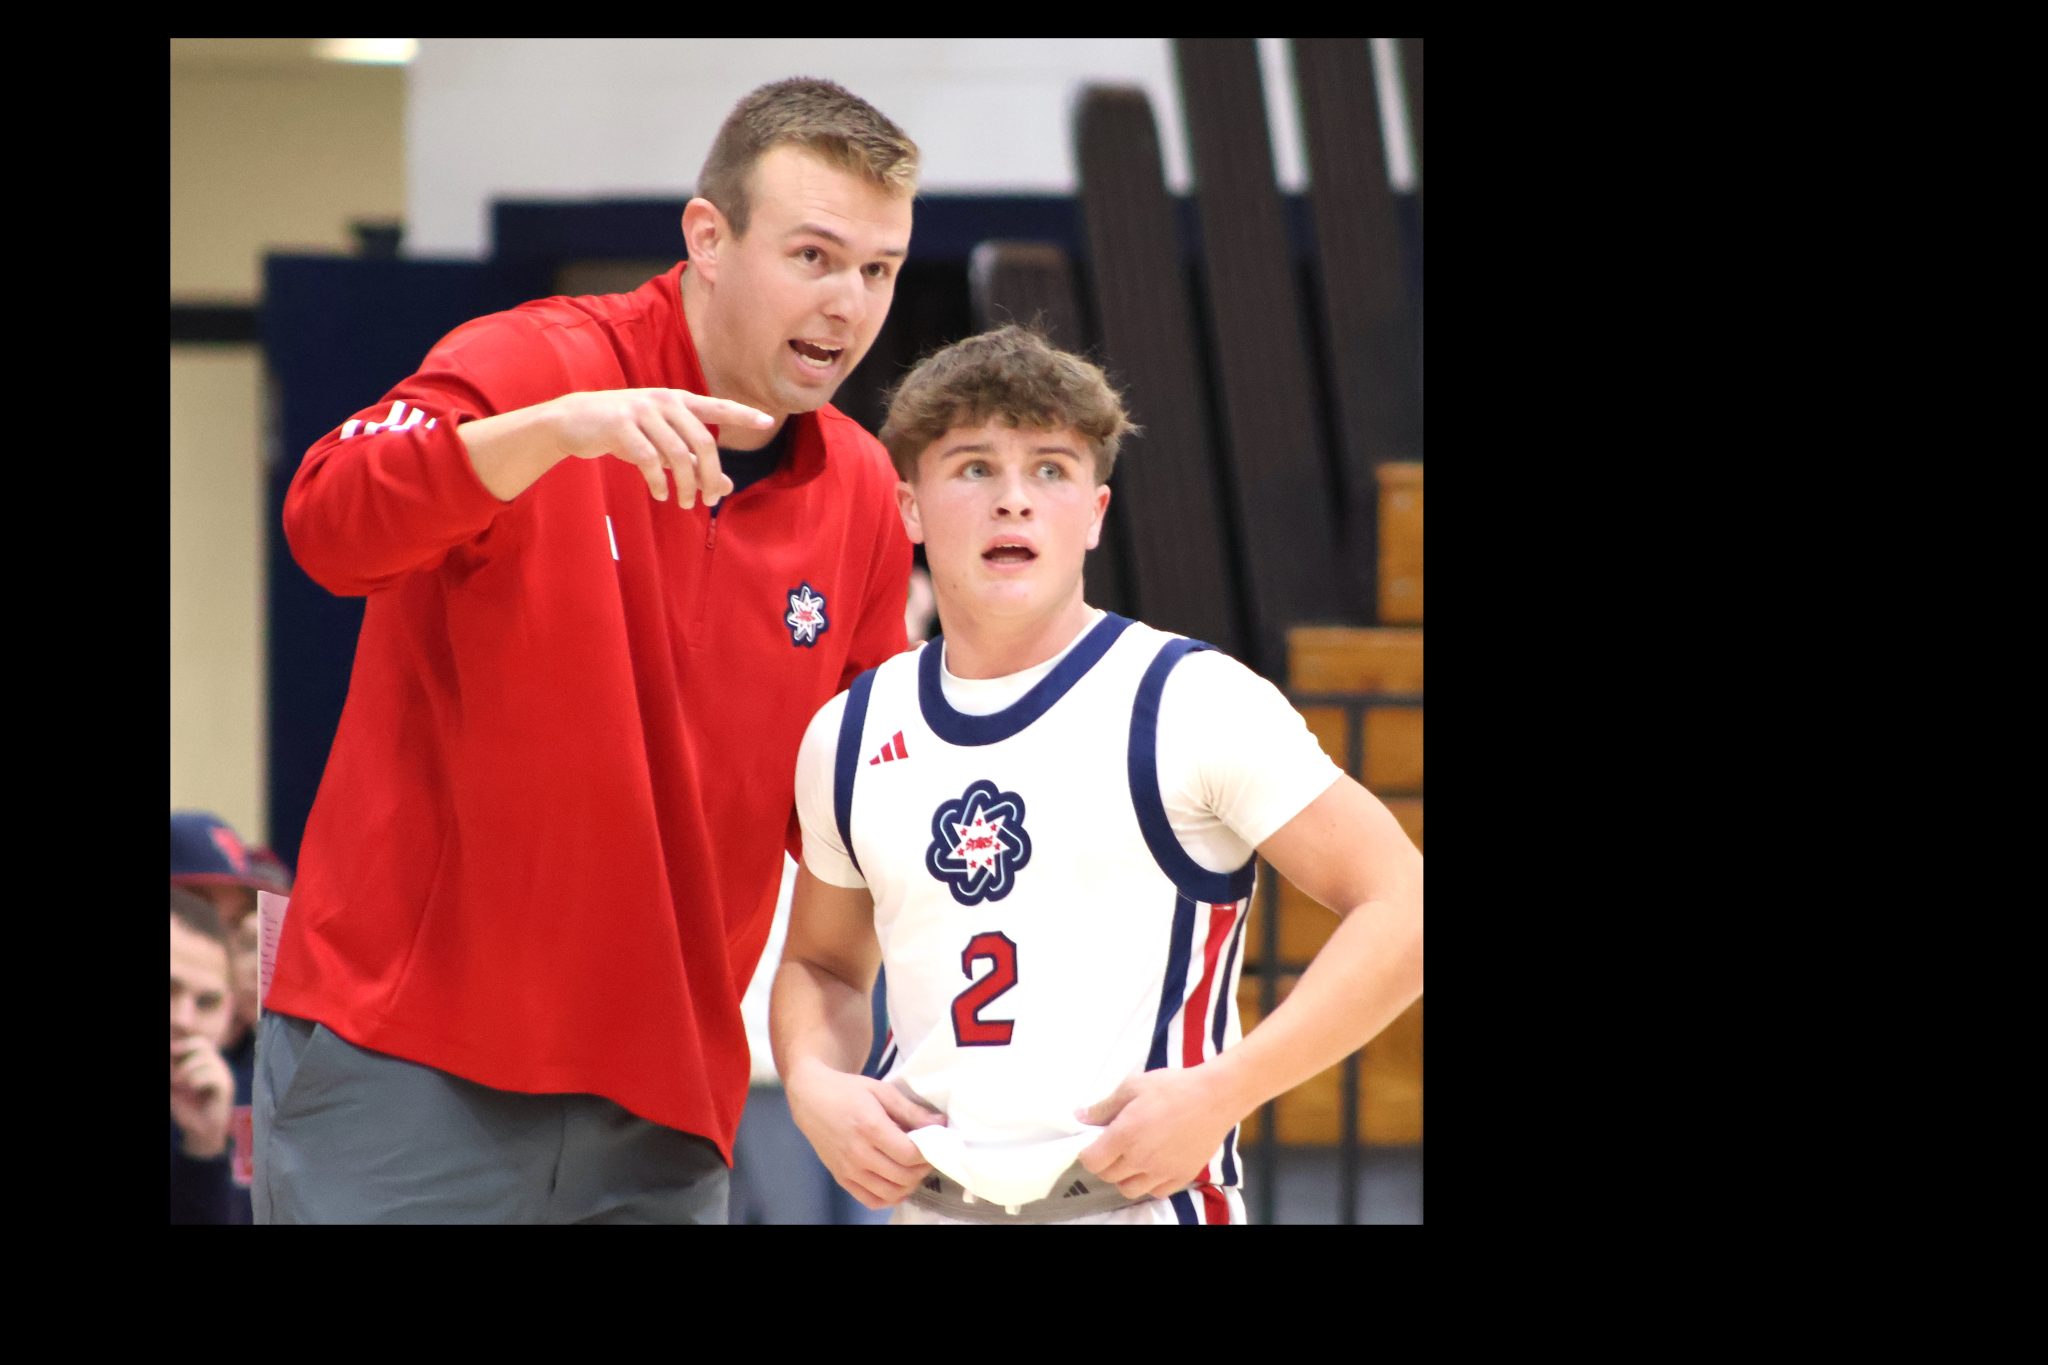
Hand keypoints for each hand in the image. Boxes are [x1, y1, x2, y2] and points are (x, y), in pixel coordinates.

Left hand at [169, 1036, 233, 1158]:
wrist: (200, 1131)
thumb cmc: (187, 1108)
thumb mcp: (174, 1086)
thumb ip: (172, 1071)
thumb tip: (170, 1059)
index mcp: (205, 1063)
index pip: (198, 1042)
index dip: (183, 1043)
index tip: (170, 1051)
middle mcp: (216, 1065)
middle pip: (202, 1044)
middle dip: (184, 1050)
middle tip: (173, 1068)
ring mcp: (223, 1075)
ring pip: (206, 1059)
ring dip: (186, 1069)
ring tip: (177, 1083)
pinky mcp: (226, 1087)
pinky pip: (212, 1075)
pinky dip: (196, 1080)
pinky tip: (192, 1088)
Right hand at [542, 388, 773, 505]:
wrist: (573, 420)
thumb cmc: (626, 432)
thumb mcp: (662, 443)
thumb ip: (694, 461)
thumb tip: (727, 486)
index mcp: (678, 401)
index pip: (718, 407)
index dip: (743, 414)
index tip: (767, 421)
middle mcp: (664, 401)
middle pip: (703, 442)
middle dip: (711, 475)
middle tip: (711, 500)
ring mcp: (642, 410)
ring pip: (678, 454)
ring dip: (686, 484)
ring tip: (685, 503)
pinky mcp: (620, 425)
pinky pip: (649, 459)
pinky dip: (658, 481)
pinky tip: (661, 494)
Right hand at [786, 1062, 946, 1210]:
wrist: (811, 1099)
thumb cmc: (848, 1091)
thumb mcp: (882, 1091)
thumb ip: (911, 1110)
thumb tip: (941, 1123)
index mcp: (870, 1128)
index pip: (909, 1154)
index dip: (928, 1153)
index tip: (934, 1144)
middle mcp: (858, 1154)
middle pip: (902, 1176)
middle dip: (922, 1169)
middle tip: (927, 1157)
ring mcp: (848, 1170)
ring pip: (890, 1193)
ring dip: (909, 1185)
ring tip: (913, 1169)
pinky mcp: (841, 1179)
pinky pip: (871, 1201)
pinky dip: (890, 1198)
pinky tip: (897, 1183)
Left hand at [1076, 1068, 1240, 1200]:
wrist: (1215, 1096)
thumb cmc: (1173, 1086)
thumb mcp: (1133, 1086)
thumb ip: (1105, 1106)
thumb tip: (1081, 1116)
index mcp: (1124, 1135)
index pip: (1091, 1162)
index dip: (1087, 1153)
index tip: (1094, 1142)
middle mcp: (1140, 1159)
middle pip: (1108, 1176)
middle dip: (1104, 1163)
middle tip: (1113, 1147)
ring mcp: (1162, 1171)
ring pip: (1129, 1190)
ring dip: (1125, 1177)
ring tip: (1132, 1159)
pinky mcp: (1181, 1176)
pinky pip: (1156, 1192)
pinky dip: (1149, 1184)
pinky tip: (1153, 1165)